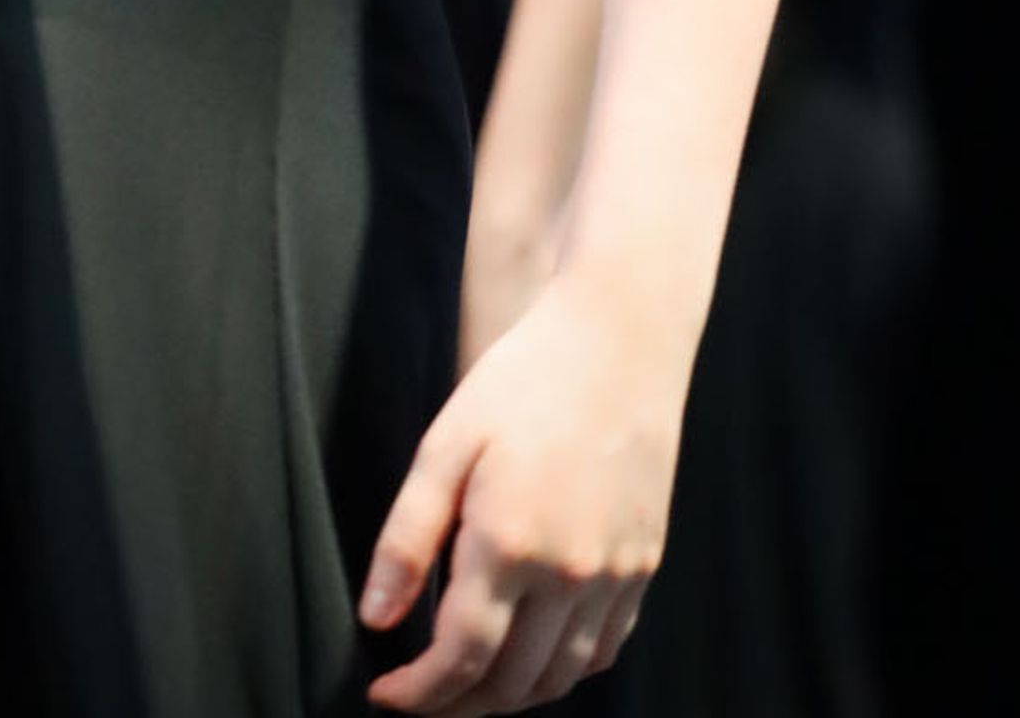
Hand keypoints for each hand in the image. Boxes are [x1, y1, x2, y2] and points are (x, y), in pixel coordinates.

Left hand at [358, 281, 673, 709]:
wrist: (619, 339)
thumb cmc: (523, 380)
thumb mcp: (445, 445)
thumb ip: (407, 539)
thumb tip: (375, 619)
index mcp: (509, 545)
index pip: (460, 659)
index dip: (418, 693)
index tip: (385, 695)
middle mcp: (569, 574)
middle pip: (511, 684)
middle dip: (458, 705)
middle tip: (421, 696)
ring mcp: (615, 576)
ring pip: (560, 678)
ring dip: (511, 697)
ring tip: (470, 686)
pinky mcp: (644, 565)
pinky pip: (604, 649)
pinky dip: (565, 670)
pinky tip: (534, 654)